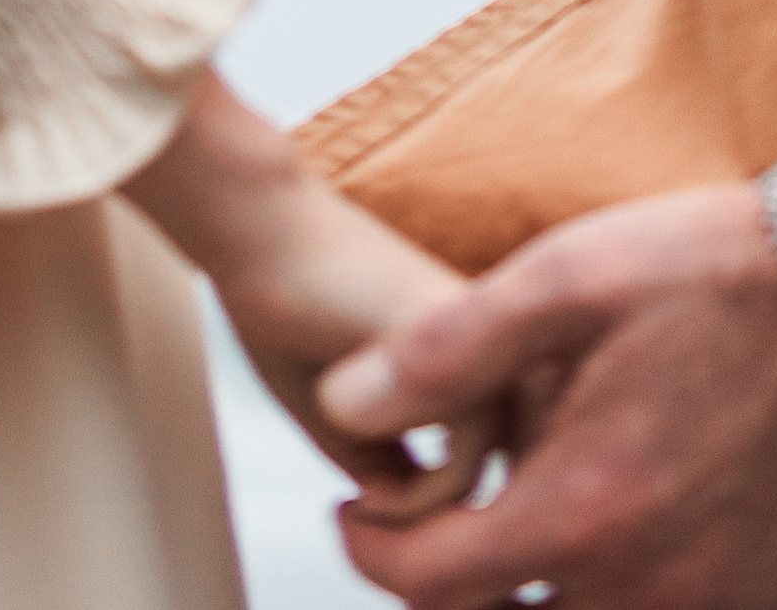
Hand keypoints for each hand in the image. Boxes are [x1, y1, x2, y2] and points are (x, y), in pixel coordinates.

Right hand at [126, 73, 500, 508]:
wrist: (262, 234)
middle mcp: (497, 346)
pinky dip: (413, 506)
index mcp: (478, 355)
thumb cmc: (289, 313)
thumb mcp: (346, 418)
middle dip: (439, 523)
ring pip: (497, 482)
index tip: (367, 515)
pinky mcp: (461, 349)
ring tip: (359, 512)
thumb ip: (393, 469)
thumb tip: (422, 541)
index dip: (438, 510)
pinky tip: (359, 498)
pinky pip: (466, 466)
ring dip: (422, 521)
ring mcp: (487, 343)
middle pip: (513, 475)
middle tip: (367, 526)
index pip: (504, 461)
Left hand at [317, 181, 776, 609]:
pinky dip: (625, 602)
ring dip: (538, 604)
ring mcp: (718, 605)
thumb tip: (344, 400)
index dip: (372, 550)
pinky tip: (617, 553)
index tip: (359, 518)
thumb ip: (442, 352)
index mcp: (581, 512)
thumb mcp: (563, 280)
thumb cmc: (723, 276)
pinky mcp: (772, 601)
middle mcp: (647, 586)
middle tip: (438, 536)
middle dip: (454, 592)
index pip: (431, 582)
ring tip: (519, 548)